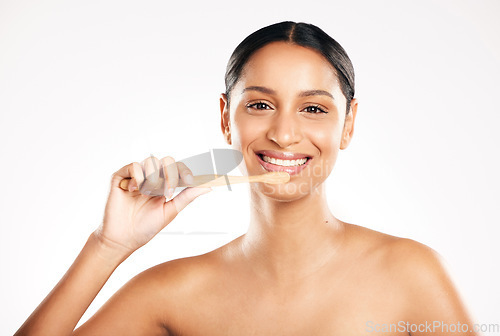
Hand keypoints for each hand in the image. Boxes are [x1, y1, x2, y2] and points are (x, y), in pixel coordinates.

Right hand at [95, 155, 211, 253]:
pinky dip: (137, 177)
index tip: (191, 180)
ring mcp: (136, 176)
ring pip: (151, 162)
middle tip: (167, 193)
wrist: (124, 238)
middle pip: (166, 161)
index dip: (185, 171)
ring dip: (153, 179)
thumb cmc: (146, 227)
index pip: (177, 168)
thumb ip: (188, 196)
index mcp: (164, 185)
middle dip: (170, 175)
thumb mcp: (171, 210)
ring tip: (147, 195)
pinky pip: (134, 166)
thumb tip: (208, 186)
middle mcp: (151, 178)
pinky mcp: (121, 177)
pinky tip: (134, 190)